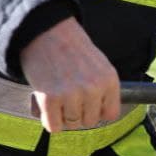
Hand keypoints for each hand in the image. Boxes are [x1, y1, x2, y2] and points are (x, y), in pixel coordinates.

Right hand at [19, 17, 120, 132]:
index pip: (110, 114)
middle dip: (79, 114)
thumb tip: (101, 114)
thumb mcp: (99, 64)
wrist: (44, 30)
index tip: (87, 105)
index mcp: (109, 80)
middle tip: (68, 100)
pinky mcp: (49, 98)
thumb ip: (103, 88)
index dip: (97, 112)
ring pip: (71, 124)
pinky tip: (47, 108)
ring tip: (57, 100)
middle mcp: (93, 88)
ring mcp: (71, 94)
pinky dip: (49, 121)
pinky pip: (53, 126)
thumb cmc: (70, 47)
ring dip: (63, 117)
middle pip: (90, 121)